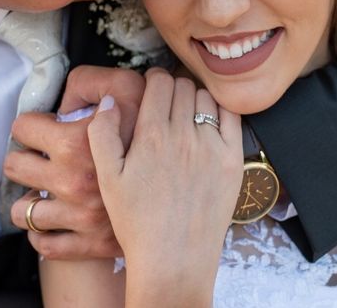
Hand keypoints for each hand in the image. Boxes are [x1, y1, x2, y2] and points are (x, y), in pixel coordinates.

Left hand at [3, 66, 145, 259]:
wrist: (184, 193)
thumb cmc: (156, 136)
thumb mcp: (129, 91)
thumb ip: (90, 83)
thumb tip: (66, 100)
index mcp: (76, 142)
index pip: (24, 127)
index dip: (32, 125)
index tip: (42, 130)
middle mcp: (72, 179)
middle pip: (15, 167)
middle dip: (24, 161)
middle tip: (39, 161)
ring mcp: (77, 215)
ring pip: (22, 210)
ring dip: (28, 203)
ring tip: (41, 194)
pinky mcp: (86, 244)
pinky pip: (45, 244)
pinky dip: (44, 235)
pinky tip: (53, 224)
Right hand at [88, 68, 242, 306]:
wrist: (174, 257)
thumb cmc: (137, 220)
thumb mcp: (107, 178)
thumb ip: (102, 133)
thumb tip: (110, 100)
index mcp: (151, 136)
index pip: (158, 82)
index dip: (152, 80)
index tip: (151, 88)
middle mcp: (184, 136)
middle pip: (183, 86)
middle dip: (173, 88)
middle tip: (167, 102)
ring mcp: (212, 147)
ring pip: (206, 98)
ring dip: (196, 98)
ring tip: (187, 114)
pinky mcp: (233, 160)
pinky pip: (232, 117)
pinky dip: (221, 111)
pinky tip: (210, 123)